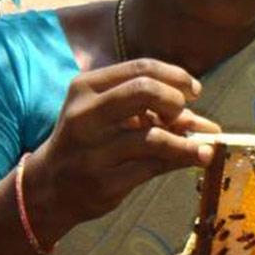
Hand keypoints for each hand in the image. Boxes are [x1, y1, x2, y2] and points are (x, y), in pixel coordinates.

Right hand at [27, 59, 219, 234]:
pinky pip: (154, 166)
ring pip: (154, 137)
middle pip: (144, 91)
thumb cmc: (88, 141)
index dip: (175, 76)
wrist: (48, 186)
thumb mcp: (109, 116)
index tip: (193, 91)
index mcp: (86, 87)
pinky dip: (182, 160)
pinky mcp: (104, 182)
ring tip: (206, 146)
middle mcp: (85, 115)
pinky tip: (197, 158)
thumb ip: (152, 111)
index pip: (141, 68)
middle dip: (175, 100)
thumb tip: (206, 123)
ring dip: (188, 141)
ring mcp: (93, 151)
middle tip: (182, 114)